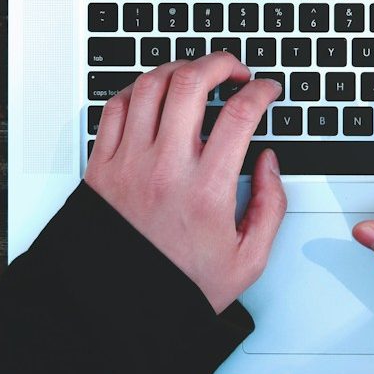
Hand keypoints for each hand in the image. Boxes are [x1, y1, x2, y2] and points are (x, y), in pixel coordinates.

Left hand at [85, 51, 285, 313]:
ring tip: (196, 76)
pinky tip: (154, 94)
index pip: (240, 114)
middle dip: (221, 63)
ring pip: (151, 86)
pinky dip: (138, 89)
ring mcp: (129, 162)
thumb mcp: (248, 259)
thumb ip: (271, 206)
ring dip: (179, 69)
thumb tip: (270, 163)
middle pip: (191, 82)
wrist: (120, 310)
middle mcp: (165, 167)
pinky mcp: (102, 166)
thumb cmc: (179, 286)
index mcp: (207, 189)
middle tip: (235, 70)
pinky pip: (116, 106)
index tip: (268, 90)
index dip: (262, 91)